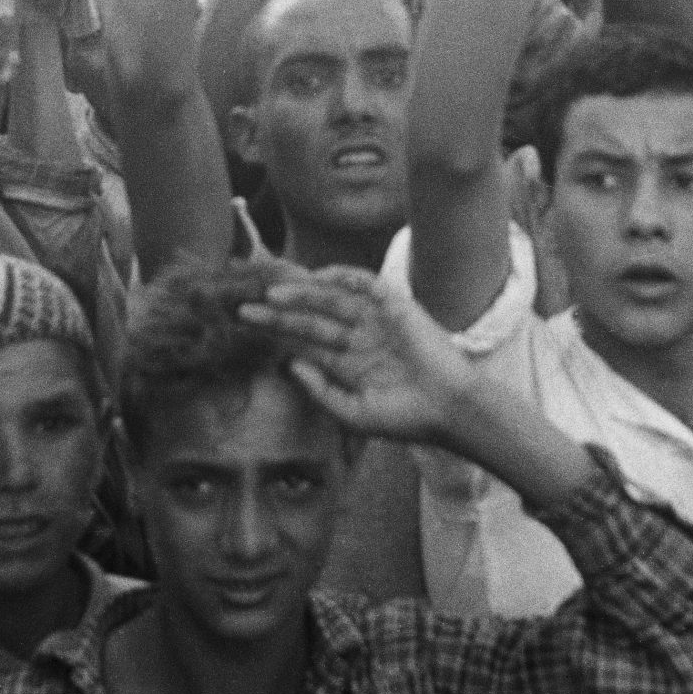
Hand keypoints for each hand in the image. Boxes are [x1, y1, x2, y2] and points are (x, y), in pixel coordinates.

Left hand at [238, 265, 475, 444]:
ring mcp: (373, 318)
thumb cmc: (403, 417)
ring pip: (330, 298)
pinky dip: (343, 276)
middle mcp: (355, 336)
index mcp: (344, 362)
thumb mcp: (353, 413)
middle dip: (278, 312)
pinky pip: (364, 283)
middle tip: (246, 308)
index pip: (302, 340)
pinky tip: (318, 277)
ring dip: (302, 293)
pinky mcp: (394, 304)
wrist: (448, 408)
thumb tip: (289, 362)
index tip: (245, 323)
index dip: (275, 330)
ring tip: (273, 295)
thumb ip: (320, 390)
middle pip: (310, 317)